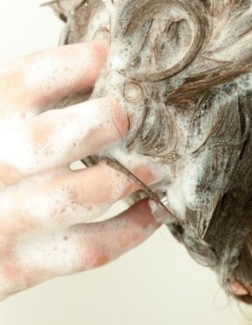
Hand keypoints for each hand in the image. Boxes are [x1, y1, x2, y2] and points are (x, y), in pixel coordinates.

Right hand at [0, 42, 159, 300]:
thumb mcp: (0, 130)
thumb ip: (32, 110)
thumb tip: (107, 72)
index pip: (29, 80)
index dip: (83, 62)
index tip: (125, 57)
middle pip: (49, 139)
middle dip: (108, 121)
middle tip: (147, 114)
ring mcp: (4, 221)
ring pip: (77, 196)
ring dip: (131, 177)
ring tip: (162, 163)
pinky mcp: (18, 267)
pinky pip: (90, 248)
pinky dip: (133, 229)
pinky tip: (154, 208)